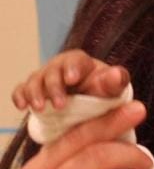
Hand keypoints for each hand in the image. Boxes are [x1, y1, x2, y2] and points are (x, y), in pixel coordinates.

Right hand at [11, 50, 129, 113]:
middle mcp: (60, 68)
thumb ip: (115, 82)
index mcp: (81, 63)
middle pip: (52, 71)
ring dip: (35, 94)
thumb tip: (117, 74)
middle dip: (54, 87)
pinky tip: (22, 106)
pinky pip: (22, 90)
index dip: (72, 68)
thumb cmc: (102, 93)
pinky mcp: (34, 91)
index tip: (72, 79)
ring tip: (40, 108)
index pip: (75, 60)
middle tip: (60, 105)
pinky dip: (20, 96)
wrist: (90, 105)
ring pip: (35, 80)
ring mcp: (45, 79)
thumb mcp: (111, 89)